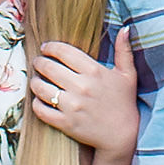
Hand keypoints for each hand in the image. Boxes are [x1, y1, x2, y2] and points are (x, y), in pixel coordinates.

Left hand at [29, 27, 138, 157]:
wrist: (122, 136)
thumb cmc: (124, 102)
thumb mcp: (128, 75)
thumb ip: (124, 51)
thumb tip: (125, 28)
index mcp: (94, 72)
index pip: (64, 52)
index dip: (51, 47)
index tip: (46, 48)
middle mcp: (81, 87)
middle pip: (49, 67)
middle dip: (39, 62)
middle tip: (38, 62)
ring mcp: (72, 106)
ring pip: (41, 88)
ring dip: (35, 81)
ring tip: (37, 79)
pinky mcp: (66, 123)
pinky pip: (41, 110)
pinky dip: (36, 103)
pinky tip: (39, 98)